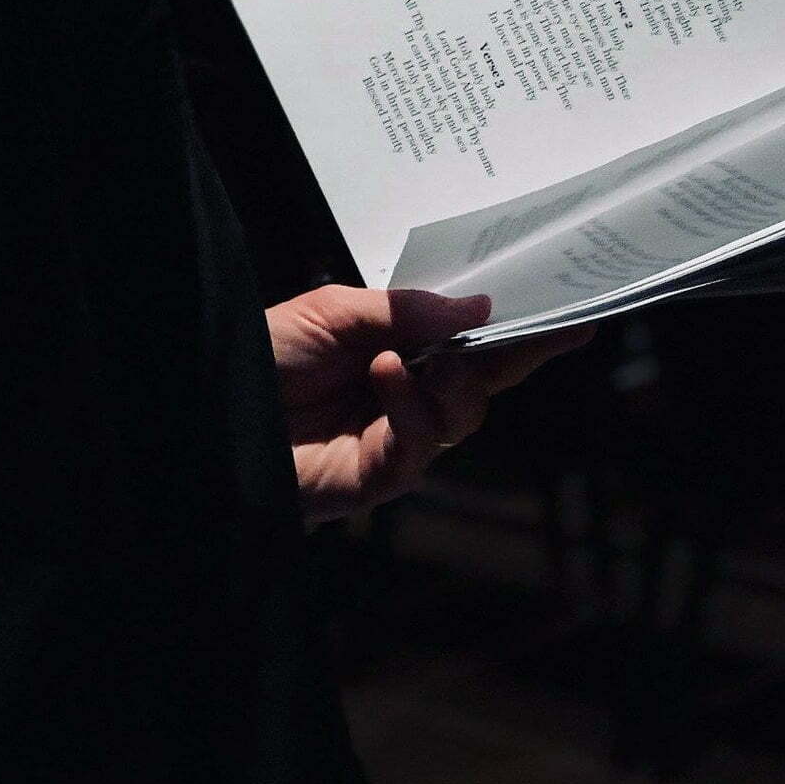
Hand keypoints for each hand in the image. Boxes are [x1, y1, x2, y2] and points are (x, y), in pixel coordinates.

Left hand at [267, 285, 598, 523]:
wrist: (209, 408)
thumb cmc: (261, 357)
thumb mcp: (331, 312)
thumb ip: (404, 310)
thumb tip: (480, 310)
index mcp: (397, 347)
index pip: (470, 338)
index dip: (520, 328)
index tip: (574, 311)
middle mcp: (406, 392)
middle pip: (484, 377)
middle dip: (520, 352)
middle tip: (547, 328)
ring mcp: (396, 435)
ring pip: (464, 413)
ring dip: (452, 381)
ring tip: (413, 357)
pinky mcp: (381, 473)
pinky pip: (422, 442)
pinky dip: (412, 404)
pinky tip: (386, 375)